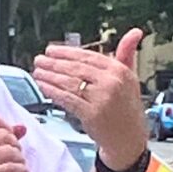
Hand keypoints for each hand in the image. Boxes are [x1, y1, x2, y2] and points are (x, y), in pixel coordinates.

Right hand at [0, 113, 29, 171]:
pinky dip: (21, 171)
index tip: (11, 136)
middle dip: (16, 145)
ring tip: (19, 166)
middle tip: (16, 155)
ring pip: (10, 151)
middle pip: (5, 135)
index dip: (7, 127)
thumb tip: (21, 128)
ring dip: (20, 159)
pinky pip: (11, 169)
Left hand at [33, 29, 145, 168]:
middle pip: (76, 68)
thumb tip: (134, 32)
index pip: (88, 56)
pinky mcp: (91, 114)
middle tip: (40, 60)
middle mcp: (111, 82)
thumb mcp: (130, 78)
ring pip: (70, 83)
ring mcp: (101, 98)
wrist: (129, 139)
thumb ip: (126, 55)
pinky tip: (44, 87)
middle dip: (54, 63)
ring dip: (50, 76)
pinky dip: (53, 92)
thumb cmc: (127, 108)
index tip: (51, 50)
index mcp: (119, 70)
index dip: (66, 52)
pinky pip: (68, 99)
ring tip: (38, 72)